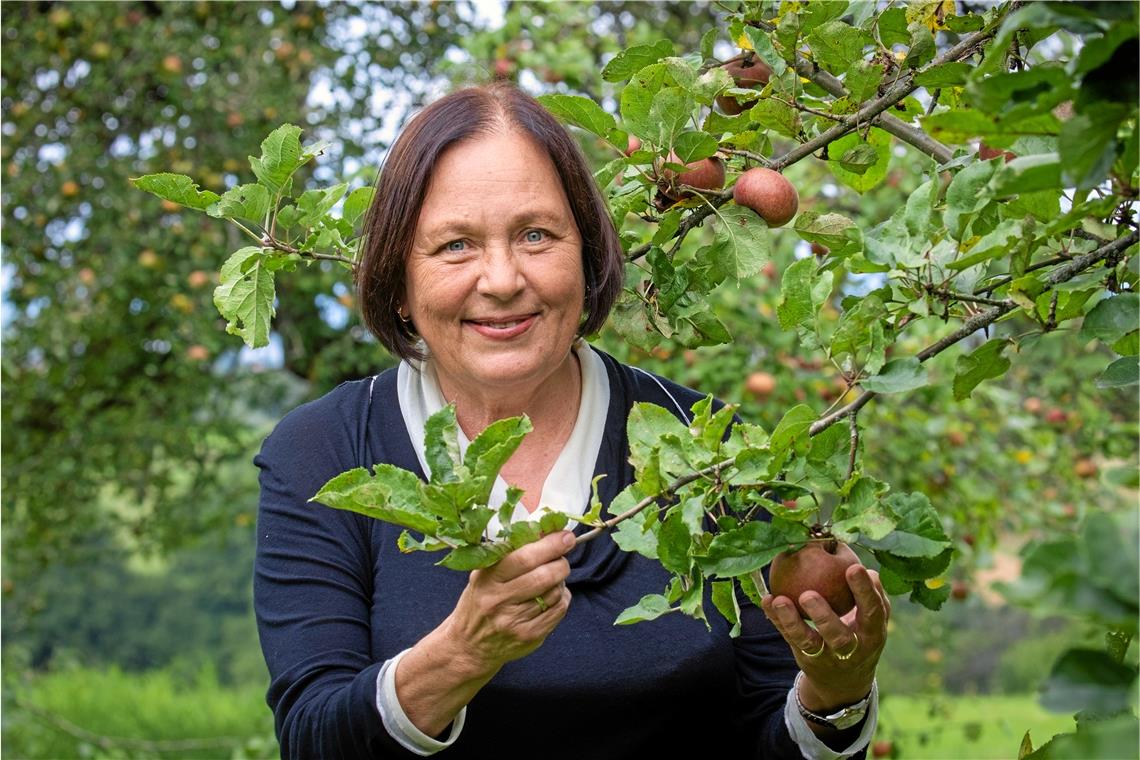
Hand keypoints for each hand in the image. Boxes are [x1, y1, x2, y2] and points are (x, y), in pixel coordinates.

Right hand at [442, 530, 574, 675]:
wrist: (469, 646)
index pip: (524, 558)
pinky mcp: (530, 637)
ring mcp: (515, 621)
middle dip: (561, 563)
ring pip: (555, 593)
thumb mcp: (482, 576)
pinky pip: (559, 611)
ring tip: (551, 580)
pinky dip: (562, 599)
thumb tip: (544, 533)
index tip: (566, 536)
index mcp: (487, 580)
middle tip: (561, 559)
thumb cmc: (479, 602)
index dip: (550, 545)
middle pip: (544, 576)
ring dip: (560, 582)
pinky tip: (551, 597)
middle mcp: (499, 601)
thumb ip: (507, 555)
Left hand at [761, 564, 889, 710]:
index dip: (865, 592)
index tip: (854, 567)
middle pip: (838, 636)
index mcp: (872, 635)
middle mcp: (850, 650)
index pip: (873, 613)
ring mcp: (825, 656)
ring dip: (792, 622)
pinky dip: (777, 620)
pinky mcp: (803, 656)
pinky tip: (766, 600)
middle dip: (823, 616)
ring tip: (780, 600)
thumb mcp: (875, 622)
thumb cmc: (861, 636)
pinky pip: (788, 637)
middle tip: (808, 595)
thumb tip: (868, 570)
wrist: (844, 683)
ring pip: (807, 641)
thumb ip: (875, 596)